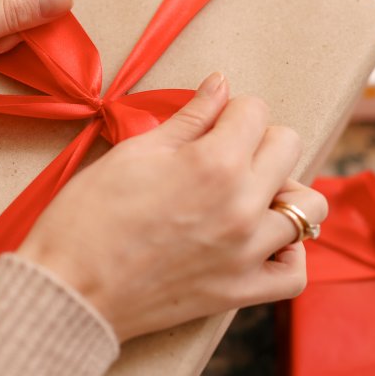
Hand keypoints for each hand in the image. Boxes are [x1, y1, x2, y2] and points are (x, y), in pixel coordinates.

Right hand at [16, 73, 326, 341]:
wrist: (69, 288)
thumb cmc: (88, 216)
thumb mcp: (135, 152)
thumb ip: (189, 117)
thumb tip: (220, 84)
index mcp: (215, 162)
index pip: (255, 111)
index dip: (230, 110)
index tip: (211, 123)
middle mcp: (242, 205)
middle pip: (288, 147)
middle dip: (259, 141)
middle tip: (225, 154)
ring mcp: (247, 252)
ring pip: (306, 207)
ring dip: (281, 193)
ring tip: (248, 196)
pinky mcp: (241, 291)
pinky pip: (294, 273)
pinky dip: (287, 254)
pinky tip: (262, 242)